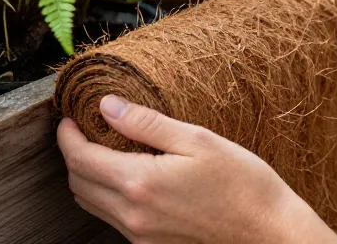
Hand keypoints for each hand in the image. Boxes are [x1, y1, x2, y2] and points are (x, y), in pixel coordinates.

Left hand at [56, 96, 336, 243]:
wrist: (268, 232)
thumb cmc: (243, 184)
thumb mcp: (198, 141)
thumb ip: (147, 124)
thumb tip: (107, 106)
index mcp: (139, 183)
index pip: (80, 158)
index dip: (67, 136)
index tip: (69, 118)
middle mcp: (132, 215)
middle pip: (78, 184)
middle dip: (74, 155)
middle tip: (85, 130)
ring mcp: (140, 235)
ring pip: (91, 203)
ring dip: (88, 176)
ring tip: (105, 149)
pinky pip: (113, 218)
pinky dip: (108, 194)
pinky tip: (131, 176)